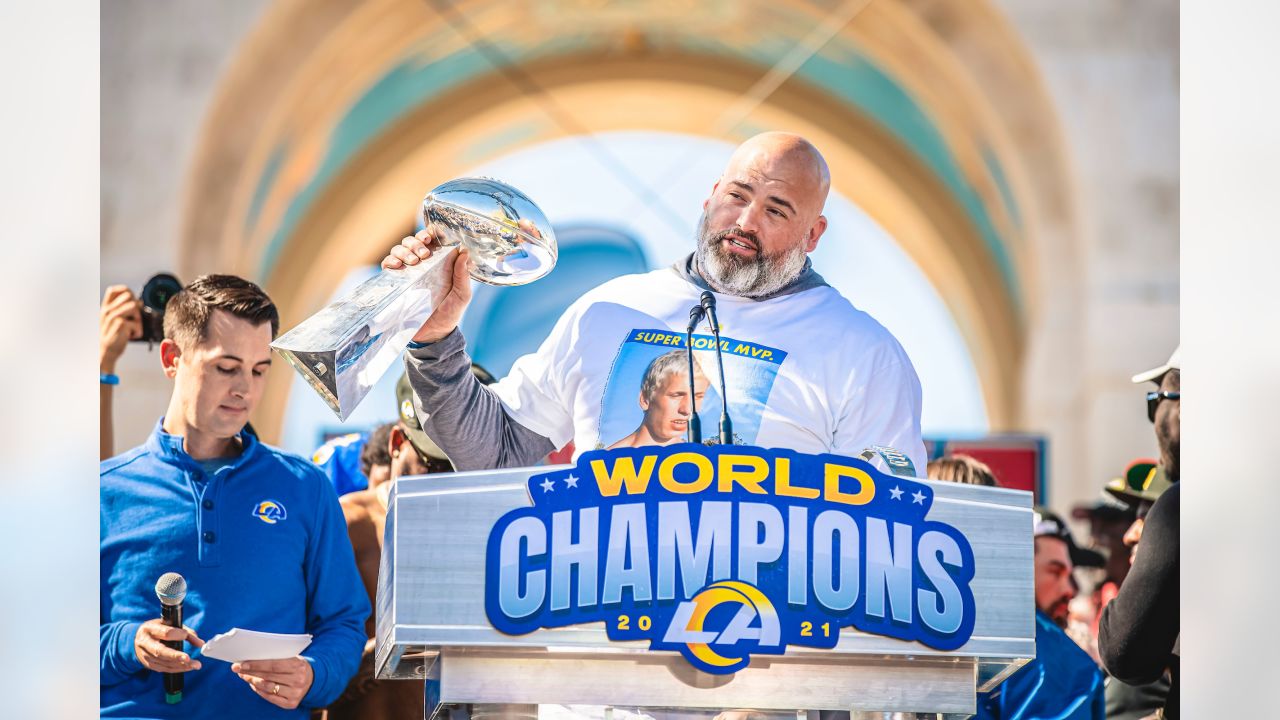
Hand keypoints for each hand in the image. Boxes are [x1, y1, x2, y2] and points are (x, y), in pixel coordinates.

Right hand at [100, 285, 142, 372]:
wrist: (106, 353)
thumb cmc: (113, 336)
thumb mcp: (114, 320)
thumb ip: (123, 310)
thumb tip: (140, 301)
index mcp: (105, 308)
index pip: (114, 290)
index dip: (126, 291)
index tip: (132, 301)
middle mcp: (107, 310)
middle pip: (129, 295)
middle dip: (136, 306)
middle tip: (133, 319)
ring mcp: (113, 316)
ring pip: (134, 305)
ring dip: (138, 319)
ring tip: (131, 328)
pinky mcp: (120, 324)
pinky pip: (137, 323)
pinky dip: (137, 331)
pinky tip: (129, 337)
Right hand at [133, 619, 203, 672]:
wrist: (137, 639)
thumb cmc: (158, 629)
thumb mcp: (169, 624)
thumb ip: (185, 632)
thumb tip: (200, 643)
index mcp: (150, 629)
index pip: (165, 633)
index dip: (177, 634)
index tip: (186, 635)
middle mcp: (145, 643)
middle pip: (161, 651)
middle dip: (175, 656)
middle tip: (189, 658)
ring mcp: (145, 655)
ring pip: (163, 662)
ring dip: (181, 665)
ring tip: (195, 665)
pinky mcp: (148, 665)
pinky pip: (164, 669)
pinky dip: (177, 669)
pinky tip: (188, 667)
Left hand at [233, 657, 313, 709]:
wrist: (313, 680)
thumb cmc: (297, 666)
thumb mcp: (292, 657)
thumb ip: (277, 657)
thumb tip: (252, 658)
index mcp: (299, 666)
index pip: (273, 665)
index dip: (255, 664)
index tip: (241, 663)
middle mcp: (298, 680)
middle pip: (268, 676)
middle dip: (250, 672)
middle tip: (237, 668)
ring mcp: (295, 693)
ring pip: (267, 687)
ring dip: (253, 681)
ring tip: (244, 675)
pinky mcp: (291, 703)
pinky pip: (270, 697)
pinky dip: (259, 690)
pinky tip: (253, 684)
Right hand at [381, 228, 473, 343]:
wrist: (433, 335)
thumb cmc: (450, 314)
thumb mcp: (462, 295)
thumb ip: (463, 276)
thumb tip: (464, 252)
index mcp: (440, 263)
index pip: (432, 240)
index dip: (430, 233)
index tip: (430, 237)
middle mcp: (422, 265)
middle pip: (413, 241)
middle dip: (416, 242)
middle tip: (423, 254)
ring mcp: (408, 273)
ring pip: (399, 249)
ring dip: (404, 250)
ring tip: (413, 262)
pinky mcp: (396, 282)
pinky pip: (387, 264)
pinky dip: (390, 260)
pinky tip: (397, 266)